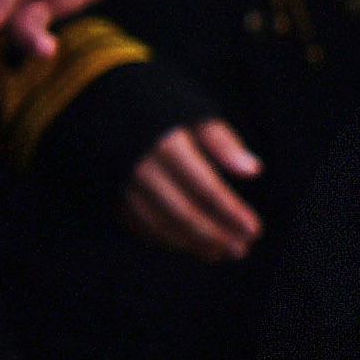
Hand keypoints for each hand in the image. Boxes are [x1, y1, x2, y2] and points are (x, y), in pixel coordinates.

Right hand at [122, 117, 261, 261]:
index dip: (230, 212)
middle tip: (241, 249)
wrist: (106, 108)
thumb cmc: (162, 111)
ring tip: (221, 252)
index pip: (205, 188)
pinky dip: (166, 239)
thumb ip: (223, 143)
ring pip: (160, 224)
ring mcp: (121, 184)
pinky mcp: (110, 194)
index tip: (254, 230)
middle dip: (214, 234)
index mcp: (166, 146)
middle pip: (183, 212)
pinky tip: (191, 245)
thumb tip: (253, 170)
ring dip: (193, 243)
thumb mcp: (195, 116)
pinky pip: (139, 224)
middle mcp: (140, 168)